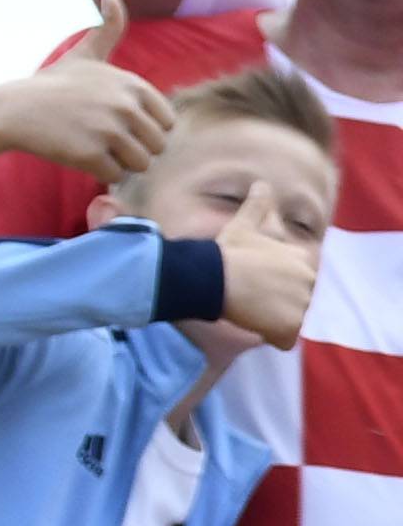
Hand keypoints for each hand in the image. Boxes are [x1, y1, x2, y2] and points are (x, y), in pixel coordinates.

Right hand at [0, 0, 176, 180]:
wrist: (18, 109)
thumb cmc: (53, 84)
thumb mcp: (86, 53)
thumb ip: (108, 29)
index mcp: (133, 84)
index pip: (167, 122)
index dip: (147, 130)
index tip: (123, 126)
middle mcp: (126, 106)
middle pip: (157, 146)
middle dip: (136, 150)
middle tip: (109, 143)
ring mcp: (109, 131)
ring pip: (140, 164)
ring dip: (121, 163)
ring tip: (98, 150)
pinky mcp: (91, 155)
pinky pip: (115, 176)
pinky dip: (101, 172)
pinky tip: (82, 157)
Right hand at [217, 180, 322, 349]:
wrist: (216, 277)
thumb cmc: (228, 251)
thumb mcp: (245, 222)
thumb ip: (258, 204)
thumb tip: (261, 184)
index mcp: (304, 257)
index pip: (298, 282)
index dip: (276, 287)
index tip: (256, 283)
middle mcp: (309, 279)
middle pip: (296, 304)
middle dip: (277, 306)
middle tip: (251, 298)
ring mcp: (302, 304)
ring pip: (290, 323)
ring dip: (273, 322)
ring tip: (251, 310)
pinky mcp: (291, 326)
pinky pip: (285, 341)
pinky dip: (271, 338)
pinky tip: (254, 325)